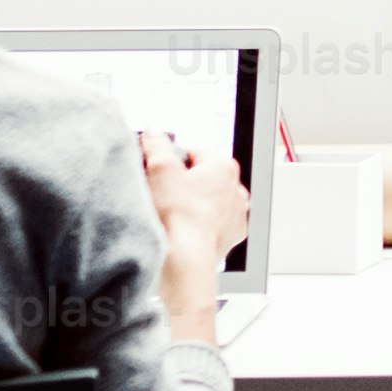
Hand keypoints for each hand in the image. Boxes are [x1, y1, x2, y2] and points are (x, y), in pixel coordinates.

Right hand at [138, 130, 252, 341]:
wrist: (187, 258)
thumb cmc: (177, 215)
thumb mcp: (160, 170)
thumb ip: (156, 145)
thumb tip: (153, 132)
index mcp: (224, 167)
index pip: (194, 153)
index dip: (172, 162)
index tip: (159, 173)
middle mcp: (237, 188)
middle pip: (204, 178)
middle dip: (185, 184)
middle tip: (164, 196)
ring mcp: (237, 213)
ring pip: (211, 202)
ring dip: (195, 205)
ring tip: (174, 216)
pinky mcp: (233, 235)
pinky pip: (215, 224)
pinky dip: (202, 226)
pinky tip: (186, 231)